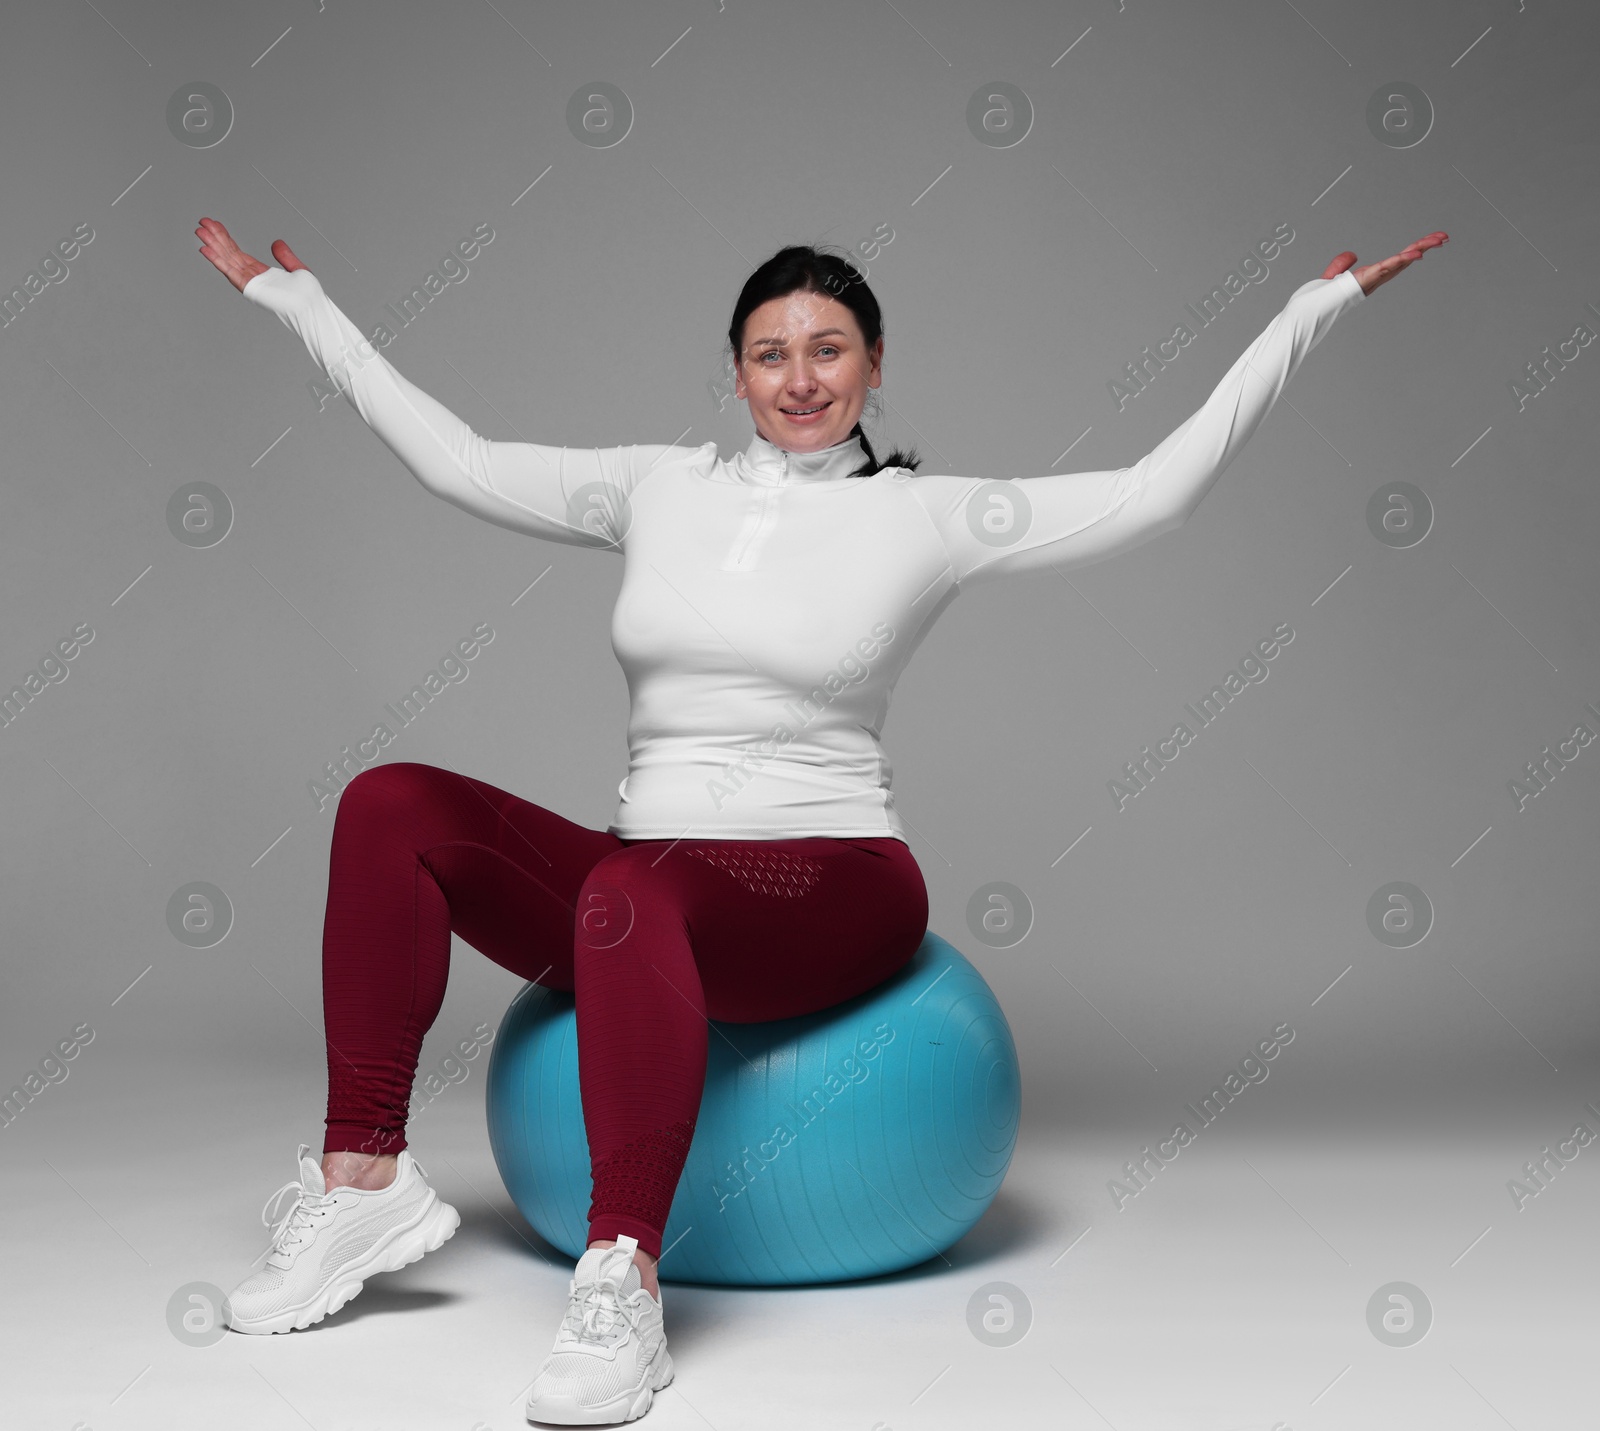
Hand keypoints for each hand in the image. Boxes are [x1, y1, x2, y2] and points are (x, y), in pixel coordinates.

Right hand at [195, 217, 311, 293]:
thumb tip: (276, 242)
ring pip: (227, 260)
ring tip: (199, 231)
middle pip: (229, 254)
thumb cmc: (308, 295)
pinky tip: (205, 249)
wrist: (312, 307)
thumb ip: (285, 256)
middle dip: (215, 238)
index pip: (238, 252)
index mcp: (261, 272)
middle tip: (202, 222)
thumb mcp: (297, 269)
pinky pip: (230, 272)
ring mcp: (250, 283)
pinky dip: (217, 261)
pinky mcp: (250, 288)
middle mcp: (253, 277)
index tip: (214, 224)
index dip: (225, 238)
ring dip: (212, 246)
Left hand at [1321, 232, 1446, 296]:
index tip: (1432, 242)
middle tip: (1444, 237)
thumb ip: (1342, 264)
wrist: (1317, 306)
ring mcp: (1375, 277)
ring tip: (1438, 241)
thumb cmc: (1327, 296)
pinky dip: (1402, 260)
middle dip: (1426, 246)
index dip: (1416, 250)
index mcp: (1375, 273)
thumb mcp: (1335, 275)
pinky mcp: (1368, 278)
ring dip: (1420, 250)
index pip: (1400, 258)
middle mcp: (1378, 275)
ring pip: (1402, 260)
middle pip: (1406, 257)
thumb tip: (1352, 255)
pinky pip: (1387, 267)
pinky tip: (1416, 254)